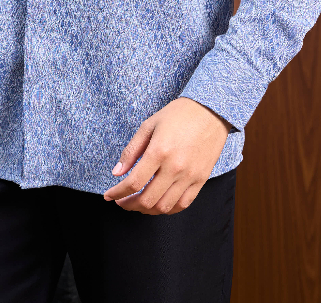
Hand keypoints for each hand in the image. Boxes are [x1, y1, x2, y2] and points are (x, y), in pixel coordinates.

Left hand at [103, 96, 234, 214]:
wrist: (211, 111)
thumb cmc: (179, 114)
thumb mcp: (149, 125)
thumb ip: (132, 150)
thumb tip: (117, 172)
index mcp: (159, 151)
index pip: (133, 182)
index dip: (117, 193)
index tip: (109, 195)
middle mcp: (175, 167)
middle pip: (147, 199)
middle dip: (129, 205)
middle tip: (121, 201)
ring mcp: (190, 176)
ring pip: (164, 207)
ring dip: (147, 210)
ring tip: (138, 203)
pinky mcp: (201, 180)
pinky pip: (183, 204)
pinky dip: (167, 209)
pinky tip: (158, 204)